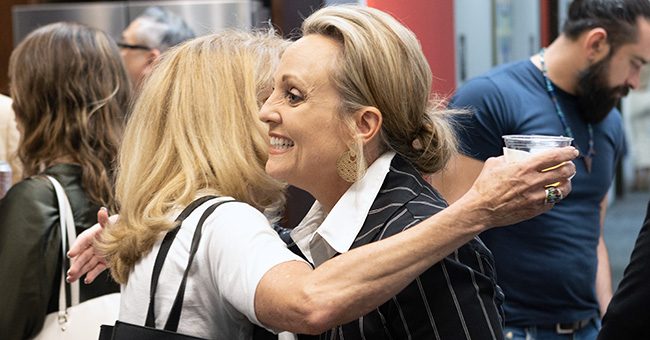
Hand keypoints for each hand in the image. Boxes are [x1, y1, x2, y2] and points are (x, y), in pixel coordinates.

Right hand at [66, 208, 116, 283]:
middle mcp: (95, 244)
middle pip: (83, 255)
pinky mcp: (105, 261)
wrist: (132, 234)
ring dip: (80, 271)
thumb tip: (102, 211)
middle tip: (71, 272)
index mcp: (95, 234)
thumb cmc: (121, 226)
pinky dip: (92, 274)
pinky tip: (86, 280)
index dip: (77, 246)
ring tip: (72, 279)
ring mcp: (100, 254)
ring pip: (87, 263)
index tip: (71, 253)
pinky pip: (97, 268)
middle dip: (76, 265)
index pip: (83, 240)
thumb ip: (105, 220)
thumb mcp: (113, 223)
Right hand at [461, 146, 577, 228]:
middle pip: (563, 172)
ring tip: (565, 181)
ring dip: (566, 183)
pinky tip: (550, 194)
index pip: (554, 157)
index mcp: (523, 168)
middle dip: (570, 167)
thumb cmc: (484, 185)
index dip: (567, 152)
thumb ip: (507, 158)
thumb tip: (515, 155)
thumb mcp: (493, 164)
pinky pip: (551, 202)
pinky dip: (553, 197)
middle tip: (569, 166)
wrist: (480, 210)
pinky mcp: (534, 210)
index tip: (572, 151)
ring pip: (562, 189)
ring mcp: (535, 198)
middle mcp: (532, 182)